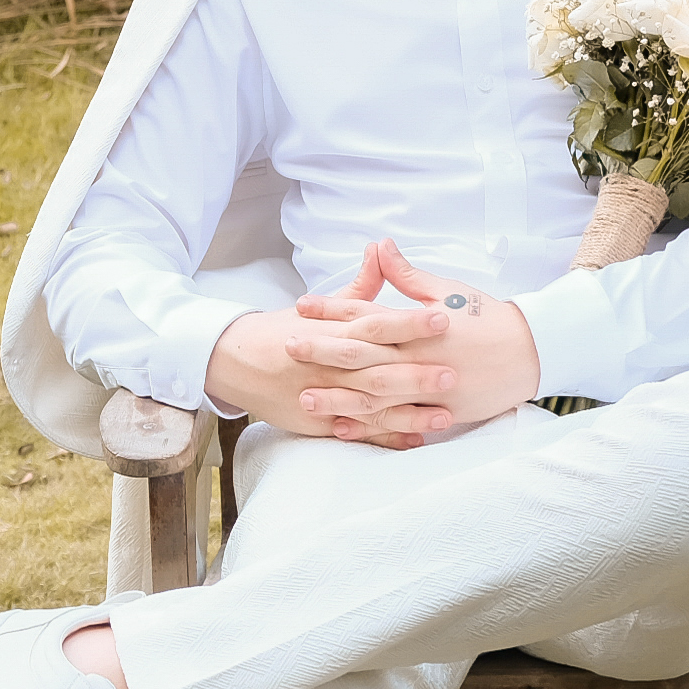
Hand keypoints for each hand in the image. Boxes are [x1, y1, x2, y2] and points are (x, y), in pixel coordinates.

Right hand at [204, 299, 457, 449]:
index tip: (443, 318)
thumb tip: (380, 249)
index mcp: (334, 332)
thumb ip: (359, 286)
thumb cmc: (283, 330)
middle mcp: (330, 365)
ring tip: (446, 415)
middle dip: (415, 373)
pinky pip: (358, 432)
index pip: (377, 324)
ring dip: (409, 412)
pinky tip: (416, 440)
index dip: (410, 322)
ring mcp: (326, 396)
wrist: (235, 360)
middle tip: (452, 372)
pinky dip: (385, 437)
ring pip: (372, 406)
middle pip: (378, 369)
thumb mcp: (321, 308)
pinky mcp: (321, 422)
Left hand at [292, 239, 540, 436]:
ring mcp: (428, 385)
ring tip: (304, 396)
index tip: (302, 306)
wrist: (531, 351)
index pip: (368, 312)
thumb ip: (408, 274)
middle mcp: (419, 354)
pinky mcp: (439, 410)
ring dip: (338, 394)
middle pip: (363, 352)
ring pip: (375, 393)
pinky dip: (370, 425)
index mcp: (418, 322)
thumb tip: (381, 244)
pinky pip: (399, 420)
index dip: (333, 309)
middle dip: (323, 349)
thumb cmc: (488, 317)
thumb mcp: (447, 289)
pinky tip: (341, 427)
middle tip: (288, 346)